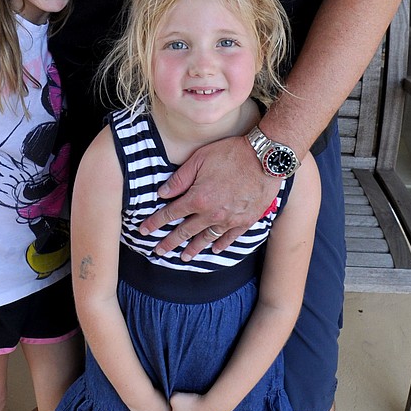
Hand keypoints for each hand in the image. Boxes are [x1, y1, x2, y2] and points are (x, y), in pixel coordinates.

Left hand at [139, 135, 278, 259]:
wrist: (266, 158)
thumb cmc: (232, 153)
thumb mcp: (200, 159)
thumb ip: (180, 178)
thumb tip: (162, 193)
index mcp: (197, 198)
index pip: (170, 214)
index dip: (155, 223)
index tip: (144, 230)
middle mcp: (211, 214)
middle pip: (185, 231)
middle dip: (169, 242)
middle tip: (158, 251)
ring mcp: (229, 220)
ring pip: (206, 238)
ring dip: (193, 249)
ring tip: (183, 257)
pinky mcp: (246, 221)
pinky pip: (230, 238)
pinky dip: (220, 245)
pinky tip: (214, 249)